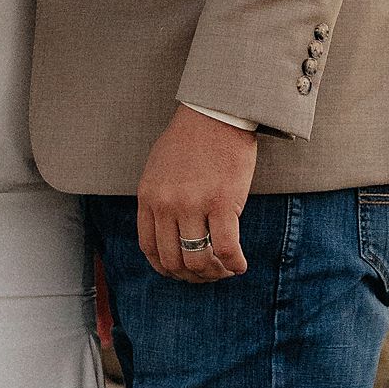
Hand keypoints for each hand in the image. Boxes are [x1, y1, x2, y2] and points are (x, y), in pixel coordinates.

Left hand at [137, 106, 256, 282]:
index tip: (181, 271)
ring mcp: (193, 205)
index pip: (150, 249)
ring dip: (214, 274)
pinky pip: (226, 249)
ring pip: (199, 261)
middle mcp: (167, 205)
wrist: (216, 111)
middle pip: (174, 261)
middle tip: (207, 273)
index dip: (166, 268)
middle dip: (191, 276)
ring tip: (225, 269)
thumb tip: (165, 235)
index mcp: (149, 196)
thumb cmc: (191, 137)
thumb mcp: (158, 168)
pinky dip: (234, 264)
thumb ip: (158, 200)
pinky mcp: (222, 203)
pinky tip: (239, 264)